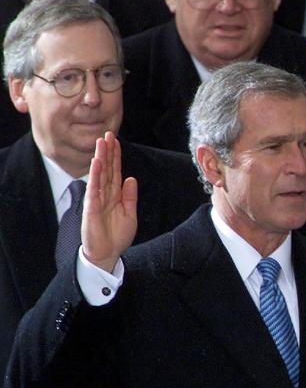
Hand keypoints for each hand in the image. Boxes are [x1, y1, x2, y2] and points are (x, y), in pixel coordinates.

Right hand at [81, 132, 137, 271]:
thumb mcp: (130, 214)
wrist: (107, 253)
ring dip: (100, 158)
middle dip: (107, 152)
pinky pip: (94, 189)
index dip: (116, 157)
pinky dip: (95, 176)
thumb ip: (130, 196)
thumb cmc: (117, 236)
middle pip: (106, 169)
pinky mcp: (91, 208)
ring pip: (99, 175)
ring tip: (101, 142)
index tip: (116, 141)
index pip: (115, 172)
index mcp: (114, 195)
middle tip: (108, 134)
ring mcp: (97, 200)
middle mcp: (104, 195)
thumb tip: (131, 178)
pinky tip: (96, 163)